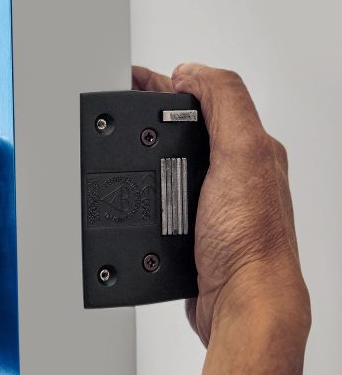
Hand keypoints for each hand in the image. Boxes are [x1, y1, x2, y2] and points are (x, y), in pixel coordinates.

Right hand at [133, 64, 309, 344]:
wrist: (239, 303)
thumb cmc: (251, 241)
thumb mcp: (244, 153)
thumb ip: (224, 103)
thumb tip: (192, 71)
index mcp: (251, 146)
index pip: (207, 96)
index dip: (168, 83)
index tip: (134, 78)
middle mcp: (234, 172)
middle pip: (187, 127)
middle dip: (154, 114)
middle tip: (122, 107)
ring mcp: (213, 202)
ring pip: (172, 163)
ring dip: (147, 154)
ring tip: (123, 145)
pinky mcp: (194, 229)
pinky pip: (164, 198)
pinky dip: (147, 190)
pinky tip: (136, 191)